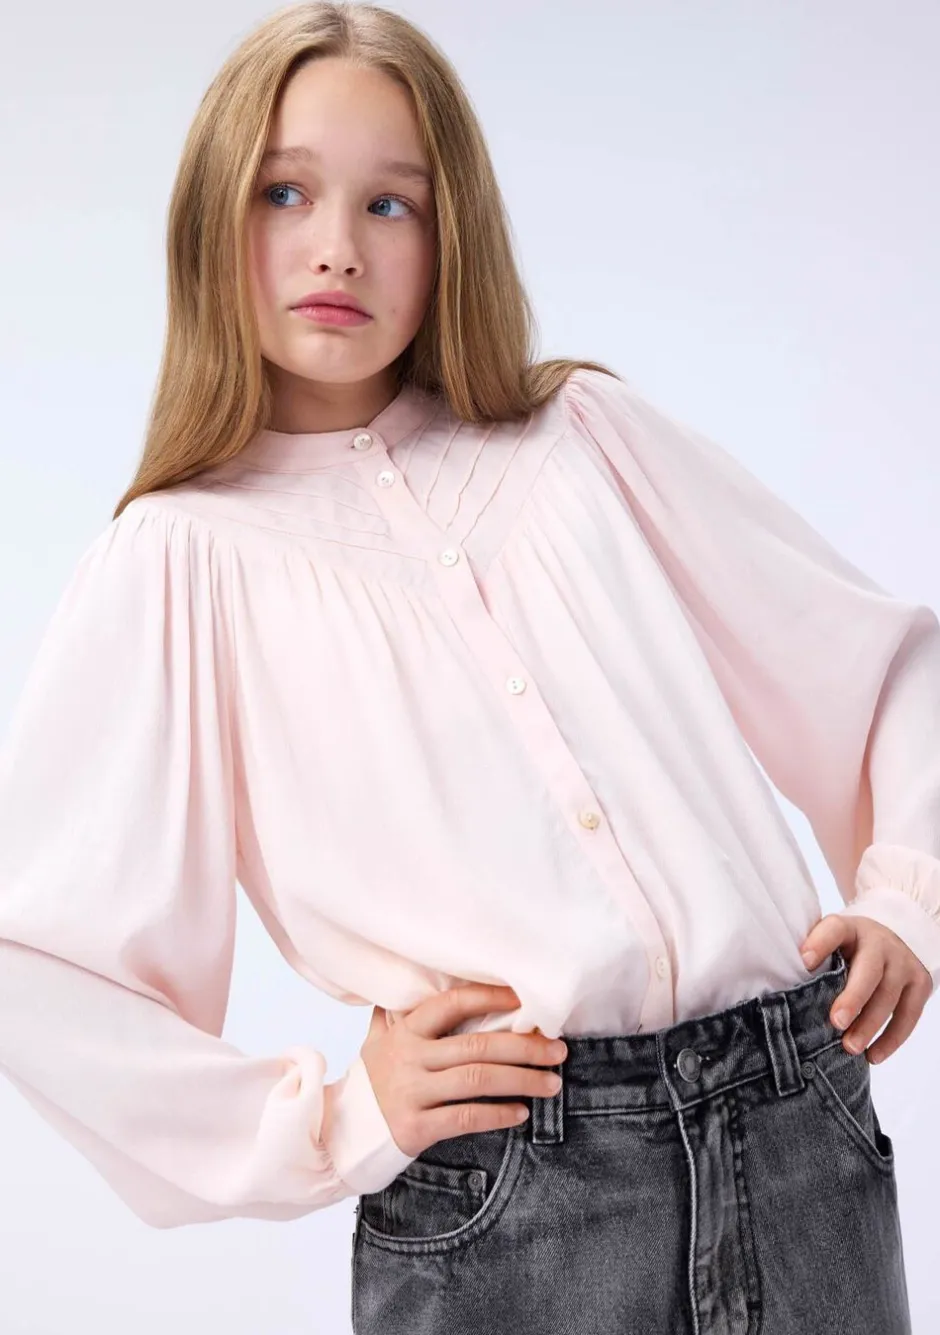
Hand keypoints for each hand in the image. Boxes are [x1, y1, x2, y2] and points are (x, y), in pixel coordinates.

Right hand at [360, 984, 567, 1157]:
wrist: (340, 1132)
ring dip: (522, 1080)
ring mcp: (412, 1093)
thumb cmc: (371, 1080)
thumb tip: (416, 975)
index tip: (528, 1002)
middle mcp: (410, 1058)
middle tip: (558, 1050)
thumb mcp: (378, 1040)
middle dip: (525, 1046)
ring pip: (478, 1080)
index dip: (492, 998)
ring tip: (552, 1082)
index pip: (454, 1003)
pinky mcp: (415, 1128)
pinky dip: (497, 1115)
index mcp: (406, 1031)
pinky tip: (521, 1112)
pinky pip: (465, 1118)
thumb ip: (399, 1011)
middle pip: (478, 1046)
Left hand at [800, 914, 931, 1065]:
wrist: (894, 936)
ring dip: (869, 1026)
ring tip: (850, 1048)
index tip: (803, 962)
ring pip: (889, 996)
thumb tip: (782, 984)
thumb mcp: (833, 942)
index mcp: (851, 928)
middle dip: (853, 998)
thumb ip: (814, 957)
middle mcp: (880, 943)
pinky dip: (892, 1039)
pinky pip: (909, 1015)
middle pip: (868, 971)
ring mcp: (903, 963)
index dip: (820, 943)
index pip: (835, 929)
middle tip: (836, 1022)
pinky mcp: (920, 983)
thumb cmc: (850, 947)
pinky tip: (873, 1055)